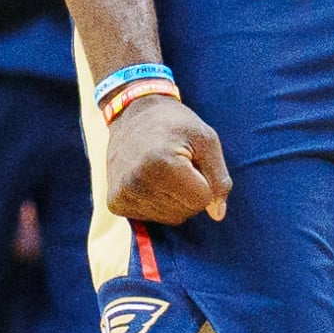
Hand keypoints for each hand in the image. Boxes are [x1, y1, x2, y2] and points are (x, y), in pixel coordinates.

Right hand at [103, 93, 230, 225]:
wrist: (132, 113)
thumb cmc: (176, 124)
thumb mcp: (207, 140)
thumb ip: (219, 178)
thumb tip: (218, 215)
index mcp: (161, 164)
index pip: (201, 201)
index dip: (205, 181)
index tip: (192, 160)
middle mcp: (136, 183)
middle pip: (186, 212)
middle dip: (190, 192)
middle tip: (178, 164)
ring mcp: (122, 195)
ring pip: (170, 218)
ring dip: (174, 199)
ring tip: (164, 170)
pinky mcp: (114, 203)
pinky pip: (151, 218)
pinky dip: (157, 202)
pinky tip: (150, 179)